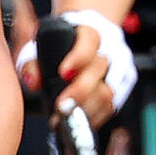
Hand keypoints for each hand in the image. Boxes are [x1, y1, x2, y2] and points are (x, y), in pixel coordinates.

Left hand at [18, 13, 134, 127]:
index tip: (63, 73)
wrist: (82, 44)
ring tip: (67, 118)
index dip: (78, 57)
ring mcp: (119, 68)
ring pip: (108, 92)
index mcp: (88, 34)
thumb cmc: (58, 48)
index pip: (89, 42)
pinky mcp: (123, 85)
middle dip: (80, 91)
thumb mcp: (40, 49)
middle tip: (61, 106)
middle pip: (100, 70)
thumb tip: (33, 82)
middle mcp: (108, 49)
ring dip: (86, 109)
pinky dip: (95, 116)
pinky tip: (80, 120)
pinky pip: (112, 105)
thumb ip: (32, 64)